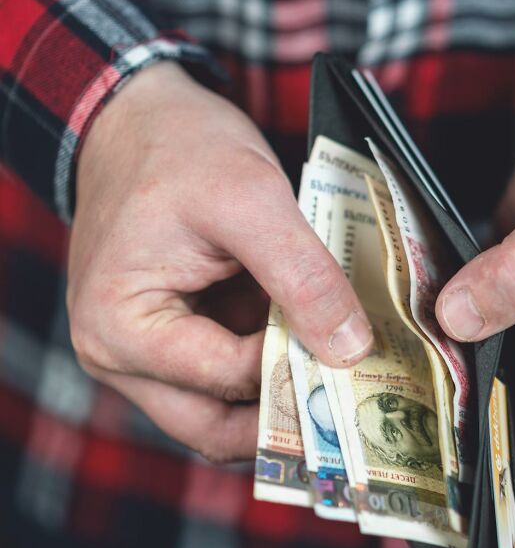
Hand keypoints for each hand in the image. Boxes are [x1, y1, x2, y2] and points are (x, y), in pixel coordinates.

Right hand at [68, 62, 372, 462]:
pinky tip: (317, 342)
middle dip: (289, 417)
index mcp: (120, 329)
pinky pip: (226, 379)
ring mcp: (143, 358)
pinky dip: (271, 366)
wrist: (137, 119)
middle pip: (215, 429)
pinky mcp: (172, 344)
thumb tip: (352, 350)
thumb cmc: (177, 148)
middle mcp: (118, 360)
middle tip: (361, 402)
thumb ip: (303, 276)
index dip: (298, 372)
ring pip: (224, 413)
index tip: (364, 360)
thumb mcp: (250, 197)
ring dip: (282, 395)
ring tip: (345, 370)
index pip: (227, 381)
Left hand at [436, 81, 514, 527]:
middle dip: (483, 465)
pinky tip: (396, 345)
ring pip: (500, 393)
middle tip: (409, 471)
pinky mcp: (511, 291)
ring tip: (389, 414)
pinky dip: (445, 349)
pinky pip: (477, 338)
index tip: (496, 519)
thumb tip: (455, 322)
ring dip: (457, 406)